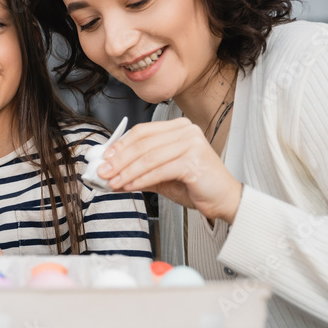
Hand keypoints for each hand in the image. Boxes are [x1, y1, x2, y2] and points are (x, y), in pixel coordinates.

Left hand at [97, 118, 242, 222]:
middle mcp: (186, 130)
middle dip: (119, 160)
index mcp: (178, 127)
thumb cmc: (195, 185)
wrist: (224, 200)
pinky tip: (129, 186)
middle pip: (143, 143)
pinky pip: (159, 170)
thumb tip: (110, 170)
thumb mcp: (160, 174)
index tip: (104, 157)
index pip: (142, 131)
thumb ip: (138, 169)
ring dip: (126, 171)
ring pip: (148, 157)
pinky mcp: (194, 161)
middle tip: (103, 172)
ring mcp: (191, 143)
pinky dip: (141, 179)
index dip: (120, 144)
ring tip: (113, 182)